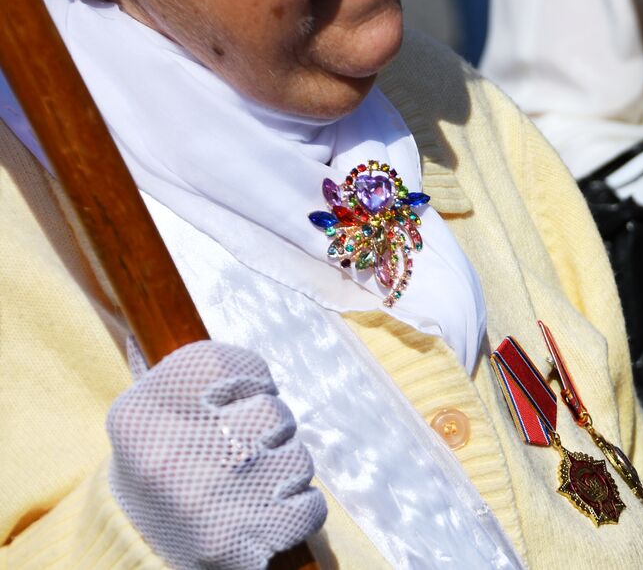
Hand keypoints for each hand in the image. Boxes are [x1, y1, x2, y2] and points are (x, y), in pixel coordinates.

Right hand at [106, 341, 326, 569]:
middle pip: (275, 413)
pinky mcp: (237, 544)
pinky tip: (264, 514)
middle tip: (237, 451)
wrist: (134, 546)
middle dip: (270, 430)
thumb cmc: (164, 462)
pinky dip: (298, 511)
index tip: (234, 401)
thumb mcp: (154, 406)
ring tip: (248, 486)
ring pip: (298, 459)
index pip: (235, 363)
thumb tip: (194, 295)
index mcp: (144, 411)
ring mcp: (207, 500)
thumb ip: (195, 363)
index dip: (252, 381)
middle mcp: (172, 452)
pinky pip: (310, 507)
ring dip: (285, 472)